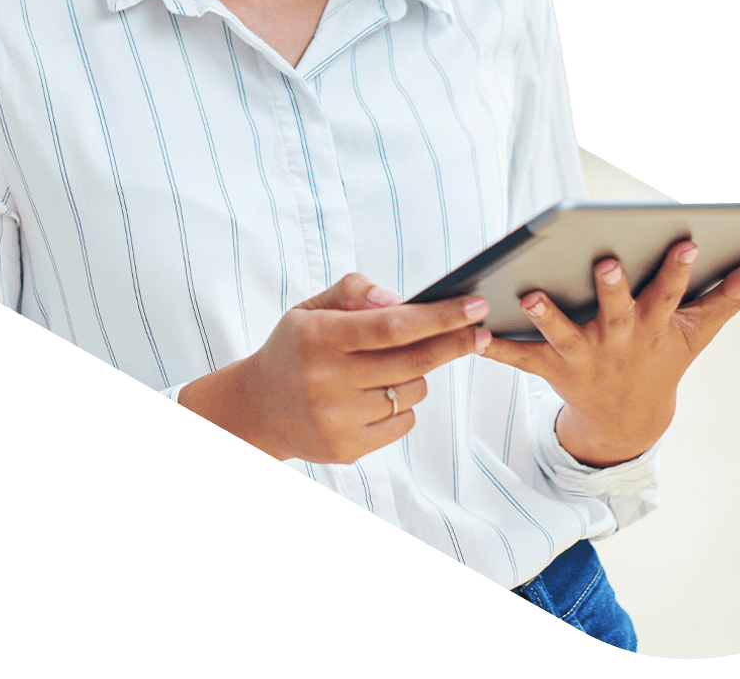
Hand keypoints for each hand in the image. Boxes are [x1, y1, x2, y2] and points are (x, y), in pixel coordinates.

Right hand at [203, 272, 491, 464]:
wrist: (259, 407)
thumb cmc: (295, 348)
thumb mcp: (311, 308)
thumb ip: (352, 291)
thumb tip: (398, 299)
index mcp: (319, 338)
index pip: (391, 326)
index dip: (439, 317)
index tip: (474, 306)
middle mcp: (327, 381)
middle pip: (413, 361)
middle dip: (454, 343)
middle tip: (480, 331)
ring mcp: (338, 419)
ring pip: (413, 391)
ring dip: (417, 374)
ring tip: (390, 365)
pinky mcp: (347, 448)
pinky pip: (403, 421)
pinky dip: (402, 403)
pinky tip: (376, 394)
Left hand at [480, 240, 739, 466]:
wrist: (627, 419)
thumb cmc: (661, 357)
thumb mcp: (697, 332)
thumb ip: (727, 297)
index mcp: (654, 324)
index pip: (670, 291)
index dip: (679, 269)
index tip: (686, 240)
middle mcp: (619, 339)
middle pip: (617, 311)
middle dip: (612, 288)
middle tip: (605, 261)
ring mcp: (585, 355)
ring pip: (563, 334)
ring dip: (546, 315)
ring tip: (527, 294)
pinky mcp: (552, 368)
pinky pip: (521, 357)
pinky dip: (498, 347)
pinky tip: (475, 334)